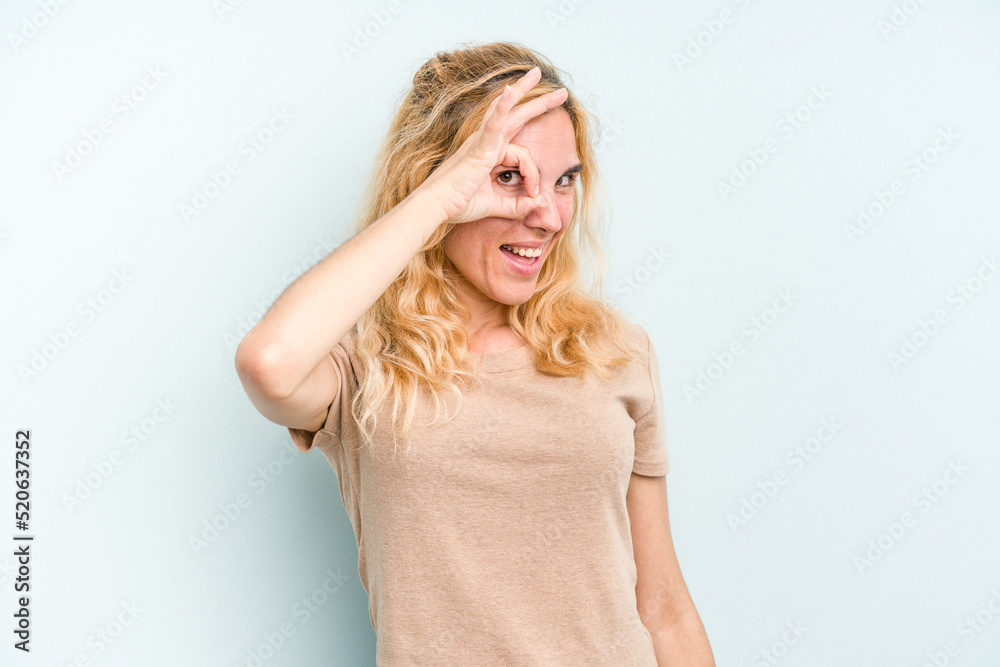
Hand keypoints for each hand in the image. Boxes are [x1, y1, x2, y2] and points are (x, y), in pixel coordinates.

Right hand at [416, 66, 568, 223]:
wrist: (437, 207)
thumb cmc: (458, 205)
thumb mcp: (496, 206)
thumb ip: (517, 206)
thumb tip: (539, 202)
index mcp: (490, 154)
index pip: (524, 156)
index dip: (534, 176)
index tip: (534, 195)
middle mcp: (486, 142)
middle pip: (516, 115)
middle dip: (539, 101)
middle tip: (561, 91)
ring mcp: (482, 142)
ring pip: (508, 111)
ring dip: (524, 91)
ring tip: (538, 73)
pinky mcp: (479, 148)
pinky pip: (493, 123)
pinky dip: (502, 106)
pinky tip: (510, 90)